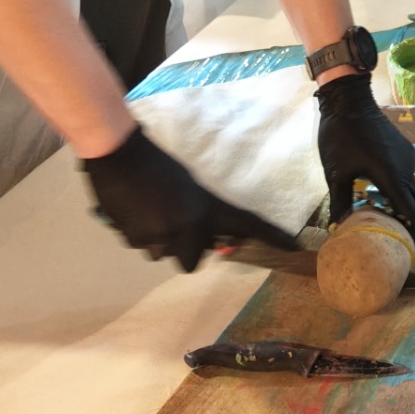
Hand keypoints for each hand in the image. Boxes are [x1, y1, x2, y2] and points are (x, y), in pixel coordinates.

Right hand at [84, 127, 298, 272]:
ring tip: (150, 210)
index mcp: (205, 208)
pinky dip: (140, 234)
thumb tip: (204, 237)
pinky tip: (135, 211)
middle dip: (185, 247)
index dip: (270, 236)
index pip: (245, 223)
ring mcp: (160, 235)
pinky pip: (142, 246)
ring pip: (164, 254)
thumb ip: (199, 213)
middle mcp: (188, 226)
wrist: (119, 154)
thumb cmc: (156, 164)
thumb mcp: (187, 186)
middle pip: (192, 259)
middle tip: (173, 222)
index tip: (295, 246)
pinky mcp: (136, 239)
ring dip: (160, 240)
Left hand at [315, 73, 414, 240]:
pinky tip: (383, 196)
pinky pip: (407, 177)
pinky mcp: (404, 150)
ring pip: (411, 190)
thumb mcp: (336, 173)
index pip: (411, 214)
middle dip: (411, 225)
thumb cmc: (340, 136)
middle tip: (399, 241)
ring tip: (389, 221)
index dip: (413, 235)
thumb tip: (338, 228)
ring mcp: (407, 158)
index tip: (409, 251)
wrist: (349, 100)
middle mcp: (406, 170)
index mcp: (392, 178)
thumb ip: (340, 203)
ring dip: (404, 206)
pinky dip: (400, 191)